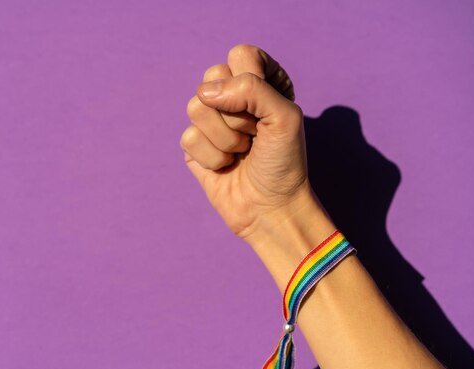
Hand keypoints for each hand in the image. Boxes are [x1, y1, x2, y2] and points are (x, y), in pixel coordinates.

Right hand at [180, 44, 314, 240]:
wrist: (270, 209)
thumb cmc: (284, 164)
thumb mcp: (285, 117)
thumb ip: (252, 88)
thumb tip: (204, 92)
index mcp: (259, 84)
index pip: (241, 55)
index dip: (250, 81)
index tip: (267, 110)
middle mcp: (232, 99)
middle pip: (211, 78)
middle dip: (236, 113)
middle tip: (254, 134)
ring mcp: (210, 122)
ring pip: (195, 107)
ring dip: (225, 138)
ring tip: (242, 152)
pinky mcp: (194, 147)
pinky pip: (188, 138)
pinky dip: (212, 158)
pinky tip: (226, 167)